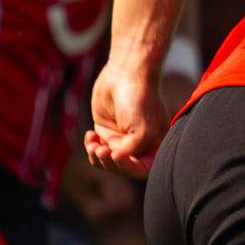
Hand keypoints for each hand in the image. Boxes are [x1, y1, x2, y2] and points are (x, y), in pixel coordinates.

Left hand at [84, 57, 165, 177]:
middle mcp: (138, 146)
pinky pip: (96, 149)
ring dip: (98, 157)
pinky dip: (91, 146)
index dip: (127, 167)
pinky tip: (91, 134)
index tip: (117, 153)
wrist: (125, 75)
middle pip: (122, 168)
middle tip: (103, 149)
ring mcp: (121, 140)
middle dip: (110, 161)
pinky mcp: (106, 132)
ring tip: (94, 144)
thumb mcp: (143, 131)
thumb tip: (118, 157)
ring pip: (107, 161)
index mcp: (154, 147)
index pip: (141, 170)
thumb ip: (133, 151)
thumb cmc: (139, 101)